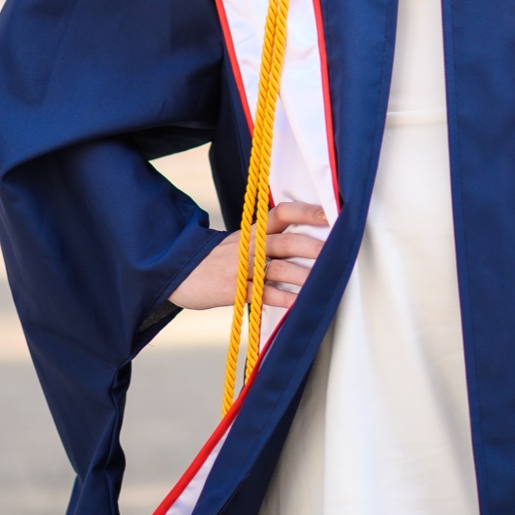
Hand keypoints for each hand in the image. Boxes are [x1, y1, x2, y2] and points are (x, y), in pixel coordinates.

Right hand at [169, 201, 328, 309]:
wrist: (177, 273)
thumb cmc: (216, 260)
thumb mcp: (240, 242)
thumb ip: (267, 240)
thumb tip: (306, 243)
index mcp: (253, 231)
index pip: (282, 213)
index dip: (305, 212)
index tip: (328, 213)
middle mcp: (249, 244)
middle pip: (285, 241)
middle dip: (312, 246)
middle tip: (337, 250)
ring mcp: (241, 267)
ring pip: (277, 267)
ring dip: (303, 274)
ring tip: (325, 280)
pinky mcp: (234, 289)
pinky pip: (263, 293)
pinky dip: (283, 298)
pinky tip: (299, 302)